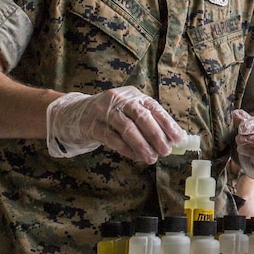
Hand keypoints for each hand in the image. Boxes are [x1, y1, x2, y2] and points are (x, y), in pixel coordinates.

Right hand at [47, 86, 185, 161]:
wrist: (76, 114)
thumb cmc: (110, 116)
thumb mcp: (129, 113)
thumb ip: (149, 124)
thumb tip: (172, 140)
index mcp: (133, 95)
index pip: (154, 108)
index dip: (167, 124)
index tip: (178, 139)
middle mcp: (119, 99)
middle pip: (141, 117)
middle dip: (156, 135)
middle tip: (165, 151)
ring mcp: (103, 110)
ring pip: (127, 128)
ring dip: (141, 145)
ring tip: (151, 158)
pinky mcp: (91, 124)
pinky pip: (111, 138)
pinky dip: (125, 149)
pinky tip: (134, 157)